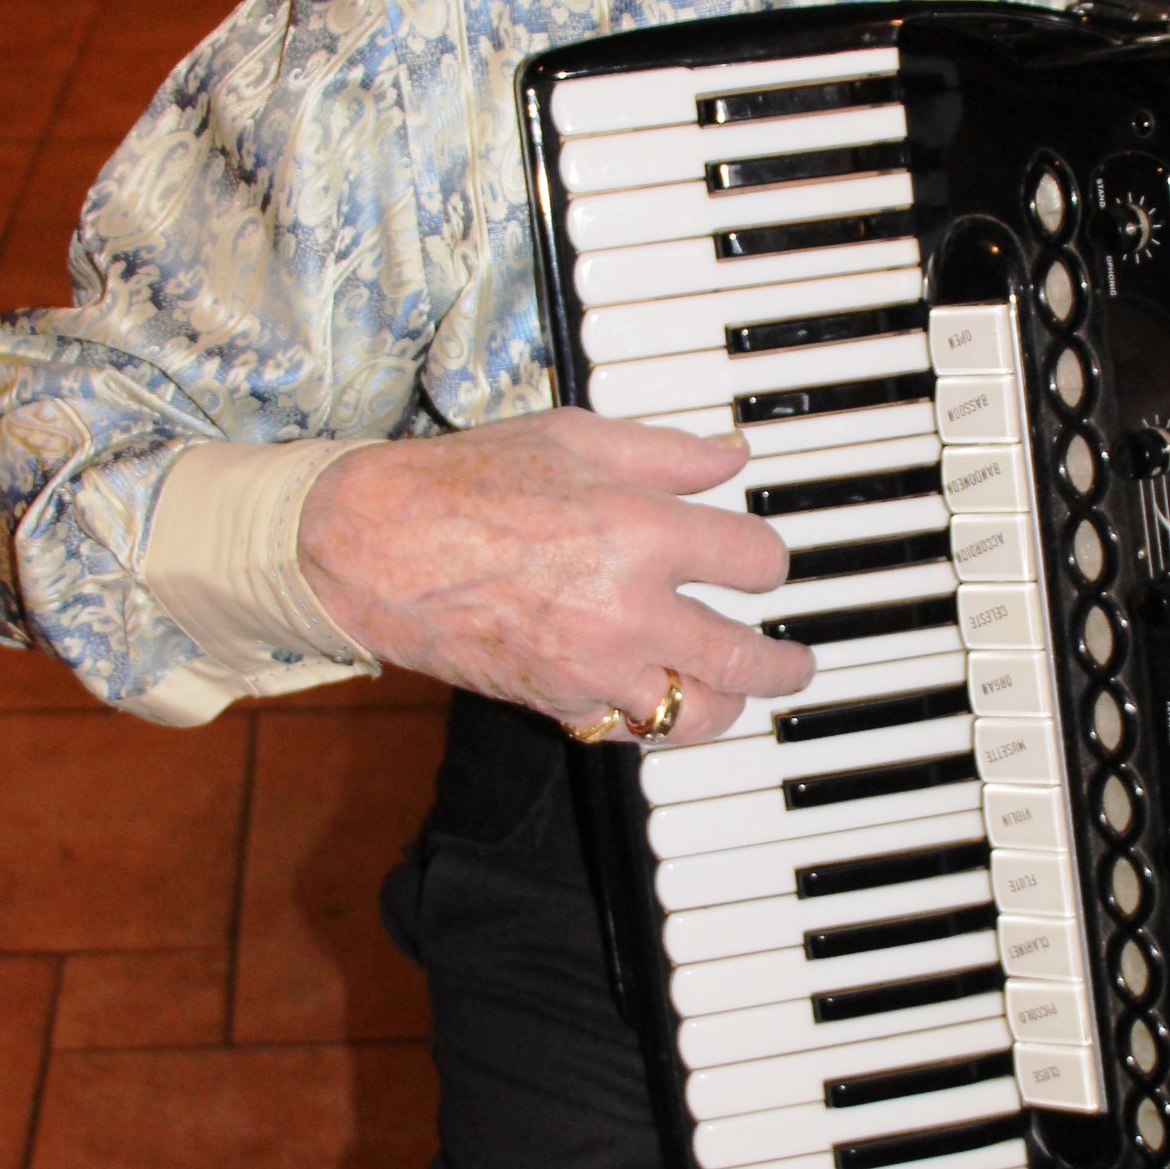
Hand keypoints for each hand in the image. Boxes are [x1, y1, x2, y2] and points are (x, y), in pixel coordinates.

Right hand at [298, 410, 813, 744]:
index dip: (767, 560)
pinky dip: (653, 721)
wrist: (374, 545)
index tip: (760, 562)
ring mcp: (594, 664)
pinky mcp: (558, 702)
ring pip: (697, 713)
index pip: (756, 561)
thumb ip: (666, 454)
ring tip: (739, 693)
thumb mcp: (575, 437)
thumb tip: (731, 455)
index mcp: (641, 529)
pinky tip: (662, 703)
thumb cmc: (466, 481)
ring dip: (728, 705)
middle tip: (795, 663)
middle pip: (745, 655)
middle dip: (784, 663)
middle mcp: (628, 607)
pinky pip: (630, 731)